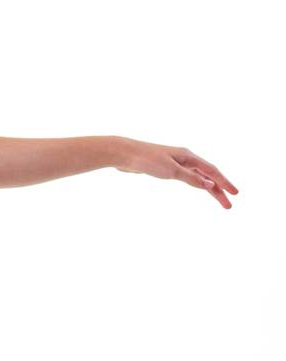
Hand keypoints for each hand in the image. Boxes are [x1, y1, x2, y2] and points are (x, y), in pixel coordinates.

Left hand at [115, 138, 237, 209]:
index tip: (235, 194)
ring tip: (219, 199)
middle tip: (228, 205)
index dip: (224, 183)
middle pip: (207, 176)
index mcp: (188, 156)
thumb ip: (191, 178)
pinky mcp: (166, 169)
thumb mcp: (171, 170)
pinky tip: (200, 187)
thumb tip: (210, 185)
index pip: (212, 171)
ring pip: (197, 177)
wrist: (125, 154)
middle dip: (219, 190)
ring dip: (209, 188)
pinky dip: (196, 183)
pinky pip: (187, 177)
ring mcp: (176, 163)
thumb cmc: (147, 160)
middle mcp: (185, 158)